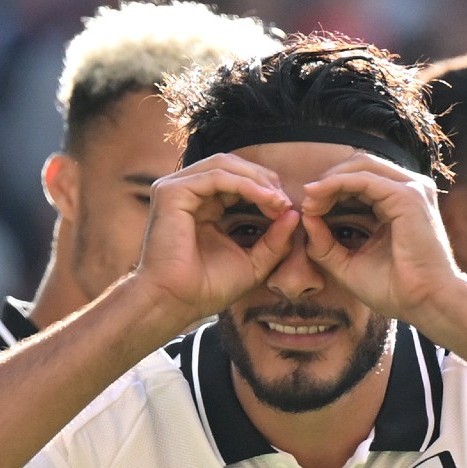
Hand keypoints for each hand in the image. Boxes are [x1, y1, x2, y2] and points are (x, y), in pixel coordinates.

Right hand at [130, 154, 298, 328]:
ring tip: (278, 200)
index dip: (265, 188)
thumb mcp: (253, 262)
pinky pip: (217, 176)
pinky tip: (264, 199)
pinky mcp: (172, 192)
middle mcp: (187, 193)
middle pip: (231, 165)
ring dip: (257, 180)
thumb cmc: (208, 288)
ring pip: (225, 165)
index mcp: (202, 205)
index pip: (236, 180)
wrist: (177, 303)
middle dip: (263, 179)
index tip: (288, 208)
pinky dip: (245, 184)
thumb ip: (274, 240)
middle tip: (285, 201)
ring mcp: (176, 189)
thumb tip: (294, 213)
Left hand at [298, 153, 466, 322]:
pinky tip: (318, 198)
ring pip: (360, 166)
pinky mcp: (407, 196)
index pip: (360, 180)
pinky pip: (363, 179)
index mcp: (399, 204)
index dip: (330, 189)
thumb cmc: (395, 290)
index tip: (307, 210)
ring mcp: (411, 189)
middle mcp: (408, 190)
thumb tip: (305, 217)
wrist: (426, 303)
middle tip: (306, 203)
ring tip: (309, 201)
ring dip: (329, 181)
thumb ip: (325, 243)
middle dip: (328, 180)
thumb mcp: (349, 264)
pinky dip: (336, 184)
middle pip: (359, 166)